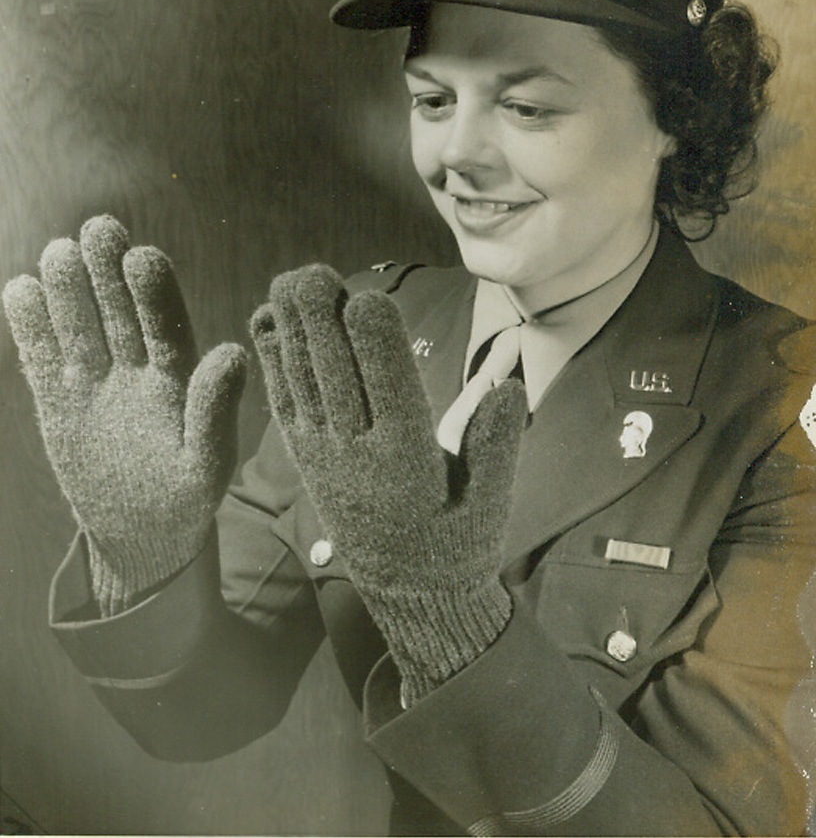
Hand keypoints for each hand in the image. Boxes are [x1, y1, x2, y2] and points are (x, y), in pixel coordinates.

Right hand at [3, 215, 246, 616]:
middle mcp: (136, 366)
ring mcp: (95, 380)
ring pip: (79, 324)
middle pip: (119, 310)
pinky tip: (20, 290)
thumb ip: (215, 413)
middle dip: (109, 270)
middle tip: (99, 227)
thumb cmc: (186, 496)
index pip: (165, 324)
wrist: (141, 531)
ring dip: (68, 289)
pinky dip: (30, 327)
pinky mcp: (58, 398)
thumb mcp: (206, 464)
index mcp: (179, 376)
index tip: (142, 256)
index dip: (154, 291)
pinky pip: (43, 356)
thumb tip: (232, 354)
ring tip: (58, 253)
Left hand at [250, 263, 527, 704]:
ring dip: (292, 331)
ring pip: (304, 384)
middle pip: (337, 379)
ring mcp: (324, 456)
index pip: (391, 394)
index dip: (377, 345)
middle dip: (322, 324)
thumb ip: (497, 447)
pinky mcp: (306, 459)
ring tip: (288, 282)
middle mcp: (358, 455)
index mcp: (408, 462)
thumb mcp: (492, 504)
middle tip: (314, 274)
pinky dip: (272, 363)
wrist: (411, 596)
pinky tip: (264, 324)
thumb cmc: (460, 541)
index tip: (367, 298)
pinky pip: (283, 404)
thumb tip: (509, 388)